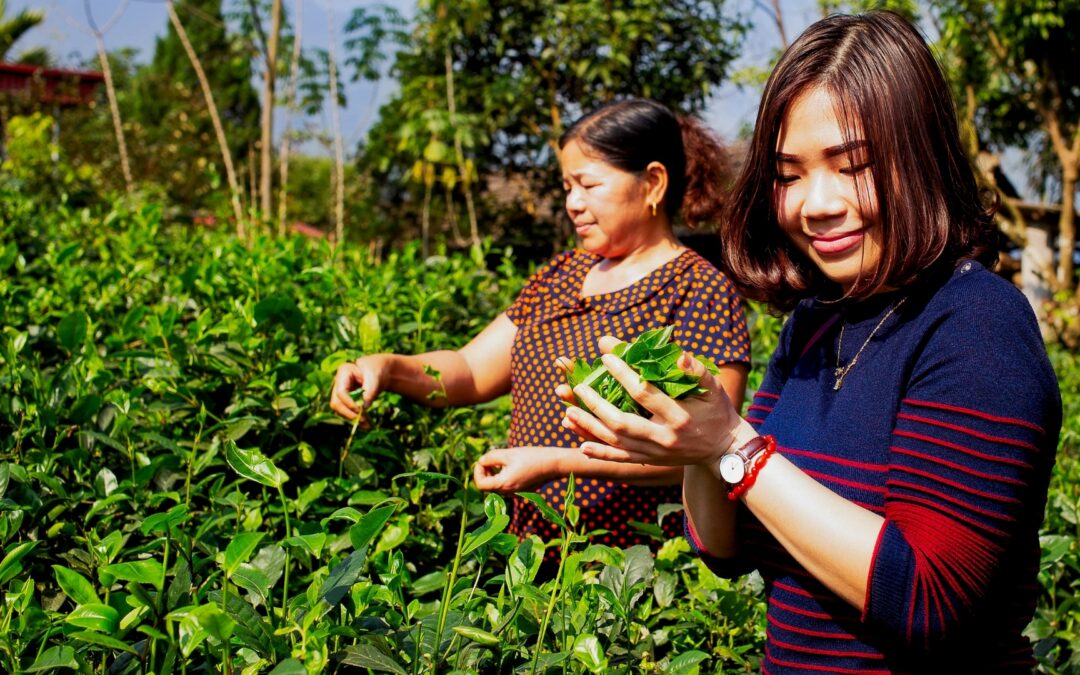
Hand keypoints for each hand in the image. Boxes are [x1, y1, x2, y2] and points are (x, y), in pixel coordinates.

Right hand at [329, 354, 391, 424]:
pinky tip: (366, 425)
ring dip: (352, 419)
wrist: (380, 371)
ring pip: (340, 410)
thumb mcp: (375, 378)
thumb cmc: (377, 370)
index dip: (349, 403)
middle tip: (363, 421)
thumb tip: (363, 408)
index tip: (361, 410)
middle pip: (337, 403)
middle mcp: (339, 383)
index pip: (341, 392)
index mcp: (344, 372)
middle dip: (349, 414)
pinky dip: (356, 419)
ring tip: (367, 426)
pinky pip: (347, 412)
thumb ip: (369, 391)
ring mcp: (340, 393)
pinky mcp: (346, 401)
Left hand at [473, 447, 564, 493]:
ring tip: (501, 461)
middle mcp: (508, 493)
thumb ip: (490, 458)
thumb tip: (481, 462)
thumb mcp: (508, 454)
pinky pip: (505, 487)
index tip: (483, 461)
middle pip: (487, 486)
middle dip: (485, 472)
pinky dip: (502, 477)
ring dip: (493, 474)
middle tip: (491, 459)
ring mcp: (515, 494)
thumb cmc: (531, 457)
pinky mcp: (521, 491)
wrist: (553, 464)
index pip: (480, 484)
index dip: (477, 472)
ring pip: (496, 486)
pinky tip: (510, 466)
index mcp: (503, 484)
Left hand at [556, 336, 743, 466]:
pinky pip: (620, 459)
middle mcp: (664, 439)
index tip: (605, 358)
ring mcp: (655, 454)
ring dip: (590, 428)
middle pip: (622, 423)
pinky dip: (600, 453)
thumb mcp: (713, 388)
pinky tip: (581, 445)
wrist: (725, 450)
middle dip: (597, 405)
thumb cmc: (717, 411)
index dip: (623, 375)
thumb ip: (696, 370)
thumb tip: (678, 355)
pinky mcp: (649, 462)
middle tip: (578, 387)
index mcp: (679, 416)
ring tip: (568, 412)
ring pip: (616, 443)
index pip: (644, 393)